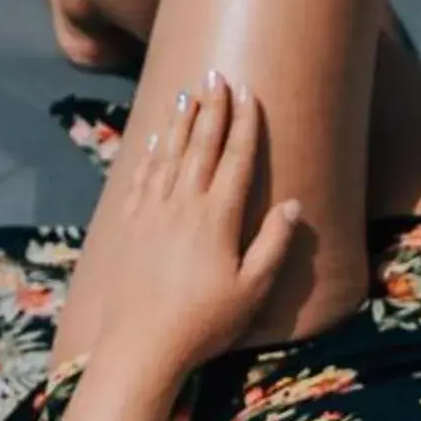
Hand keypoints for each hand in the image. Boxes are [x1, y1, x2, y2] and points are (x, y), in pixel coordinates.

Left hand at [97, 72, 300, 382]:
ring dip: (180, 121)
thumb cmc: (204, 323)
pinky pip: (140, 176)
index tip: (249, 92)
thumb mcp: (252, 289)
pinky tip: (153, 138)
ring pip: (168, 154)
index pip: (235, 158)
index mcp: (217, 217)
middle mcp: (182, 204)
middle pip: (200, 145)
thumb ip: (274, 244)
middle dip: (212, 108)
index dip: (244, 123)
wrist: (141, 345)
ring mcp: (151, 212)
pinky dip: (149, 152)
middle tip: (218, 75)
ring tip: (188, 92)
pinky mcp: (127, 225)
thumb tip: (293, 203)